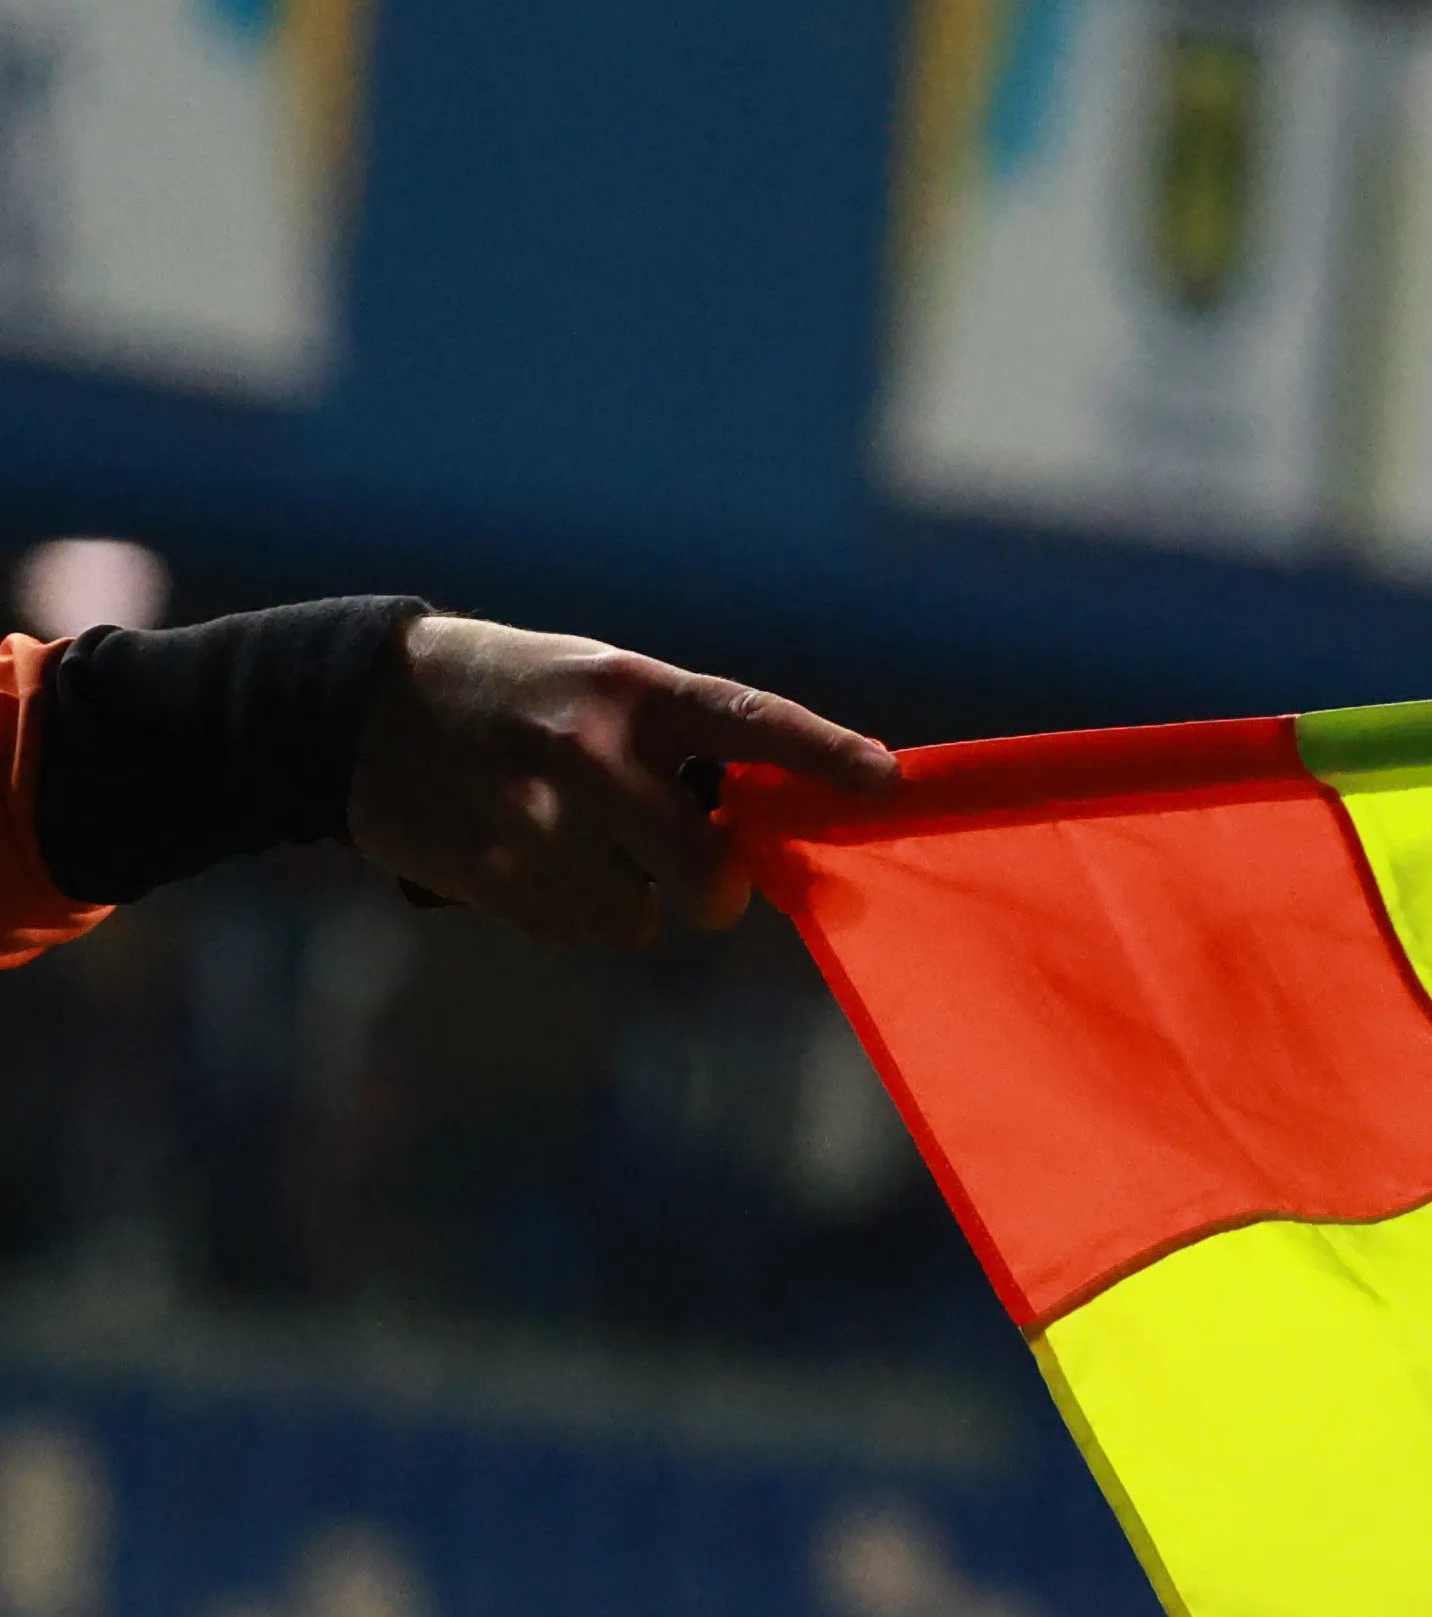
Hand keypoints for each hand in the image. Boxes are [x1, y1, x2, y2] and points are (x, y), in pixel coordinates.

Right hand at [348, 615, 893, 945]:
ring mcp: (536, 818)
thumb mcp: (598, 686)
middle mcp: (589, 753)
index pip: (750, 719)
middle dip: (713, 891)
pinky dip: (562, 909)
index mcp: (630, 691)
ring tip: (577, 845)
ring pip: (634, 919)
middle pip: (702, 873)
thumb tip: (763, 826)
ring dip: (623, 901)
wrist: (358, 705)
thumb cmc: (514, 696)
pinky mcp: (491, 872)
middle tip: (702, 878)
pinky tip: (526, 857)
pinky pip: (570, 930)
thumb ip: (677, 745)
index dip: (822, 752)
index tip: (887, 780)